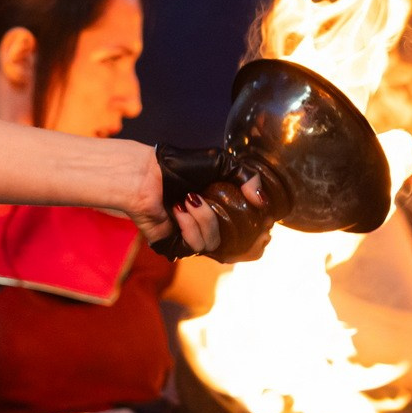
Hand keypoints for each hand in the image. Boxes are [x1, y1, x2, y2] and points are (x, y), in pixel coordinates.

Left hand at [142, 145, 279, 261]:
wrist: (148, 172)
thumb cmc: (181, 165)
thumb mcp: (223, 164)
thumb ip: (249, 178)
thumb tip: (263, 202)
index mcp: (219, 212)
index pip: (244, 234)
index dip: (254, 233)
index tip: (259, 223)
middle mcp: (205, 228)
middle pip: (231, 244)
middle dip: (222, 222)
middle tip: (204, 199)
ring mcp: (188, 239)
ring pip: (211, 244)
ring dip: (203, 219)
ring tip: (188, 199)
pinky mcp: (172, 246)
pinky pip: (192, 248)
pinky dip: (189, 227)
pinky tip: (178, 209)